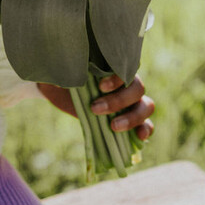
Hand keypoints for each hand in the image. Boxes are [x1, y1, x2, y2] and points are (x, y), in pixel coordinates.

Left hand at [37, 76, 154, 140]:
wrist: (58, 89)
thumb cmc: (63, 76)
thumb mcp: (61, 73)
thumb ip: (65, 72)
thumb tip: (62, 78)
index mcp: (112, 67)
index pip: (126, 70)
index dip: (117, 79)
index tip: (100, 87)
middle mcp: (125, 83)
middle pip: (137, 89)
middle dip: (118, 101)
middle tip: (94, 109)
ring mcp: (129, 101)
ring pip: (145, 106)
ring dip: (132, 118)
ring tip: (113, 127)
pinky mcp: (127, 119)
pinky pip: (146, 123)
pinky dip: (146, 129)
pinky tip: (139, 137)